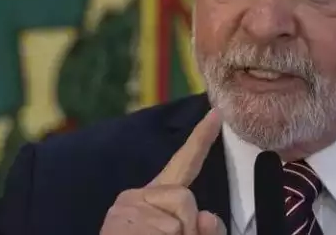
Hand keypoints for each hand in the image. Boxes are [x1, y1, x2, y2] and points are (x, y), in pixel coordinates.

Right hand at [100, 109, 225, 234]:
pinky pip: (165, 232)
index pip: (183, 165)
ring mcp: (124, 210)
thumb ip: (201, 229)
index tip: (216, 114)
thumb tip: (206, 215)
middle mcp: (135, 198)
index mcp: (154, 200)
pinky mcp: (119, 223)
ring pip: (176, 223)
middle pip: (184, 197)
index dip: (201, 140)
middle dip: (189, 227)